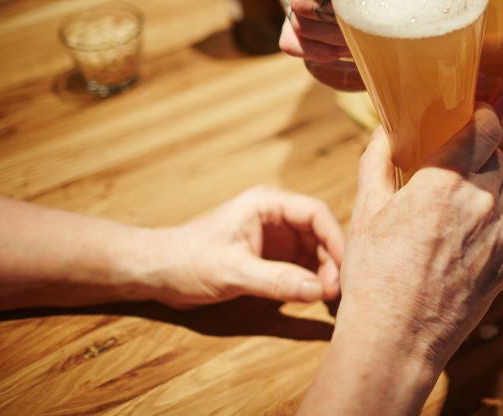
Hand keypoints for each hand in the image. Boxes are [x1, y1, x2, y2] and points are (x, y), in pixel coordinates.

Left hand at [151, 186, 344, 307]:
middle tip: (334, 292)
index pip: (315, 214)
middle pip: (317, 234)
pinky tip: (312, 297)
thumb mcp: (233, 272)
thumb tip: (319, 291)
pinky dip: (308, 281)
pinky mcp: (268, 257)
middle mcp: (274, 217)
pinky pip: (298, 266)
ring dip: (321, 272)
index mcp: (267, 205)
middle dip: (329, 261)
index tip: (346, 267)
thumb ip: (277, 280)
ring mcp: (272, 238)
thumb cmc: (188, 261)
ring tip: (327, 298)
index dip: (335, 238)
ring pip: (311, 251)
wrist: (156, 273)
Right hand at [341, 107, 502, 361]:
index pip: (485, 128)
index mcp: (445, 182)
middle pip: (494, 159)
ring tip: (452, 213)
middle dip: (476, 158)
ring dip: (485, 192)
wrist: (397, 340)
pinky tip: (461, 243)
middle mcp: (482, 202)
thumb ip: (378, 161)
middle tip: (450, 172)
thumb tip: (384, 130)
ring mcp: (502, 233)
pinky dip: (492, 225)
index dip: (483, 119)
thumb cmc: (374, 276)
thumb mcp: (366, 211)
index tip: (475, 118)